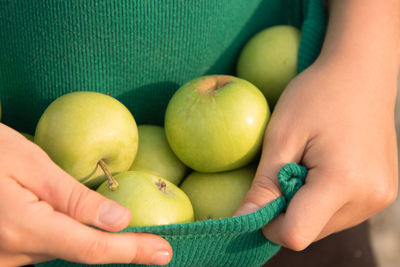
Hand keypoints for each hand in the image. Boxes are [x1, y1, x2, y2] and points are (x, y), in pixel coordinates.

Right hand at [0, 124, 171, 265]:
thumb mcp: (31, 164)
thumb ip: (74, 198)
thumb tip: (119, 220)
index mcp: (24, 228)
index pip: (91, 249)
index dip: (131, 252)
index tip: (163, 252)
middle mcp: (12, 253)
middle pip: (79, 252)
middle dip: (118, 247)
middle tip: (154, 243)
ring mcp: (3, 257)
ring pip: (62, 250)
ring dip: (92, 240)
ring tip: (127, 233)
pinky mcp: (1, 252)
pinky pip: (44, 246)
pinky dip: (68, 236)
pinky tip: (81, 224)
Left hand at [234, 56, 397, 249]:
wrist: (361, 73)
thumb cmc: (316, 96)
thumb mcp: (281, 136)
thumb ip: (263, 185)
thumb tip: (241, 221)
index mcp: (343, 182)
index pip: (295, 235)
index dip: (269, 223)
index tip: (262, 194)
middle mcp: (368, 199)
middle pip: (309, 232)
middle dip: (287, 210)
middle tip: (288, 168)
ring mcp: (380, 199)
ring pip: (322, 225)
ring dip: (304, 205)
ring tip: (307, 164)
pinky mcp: (382, 194)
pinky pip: (339, 214)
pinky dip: (322, 199)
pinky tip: (323, 168)